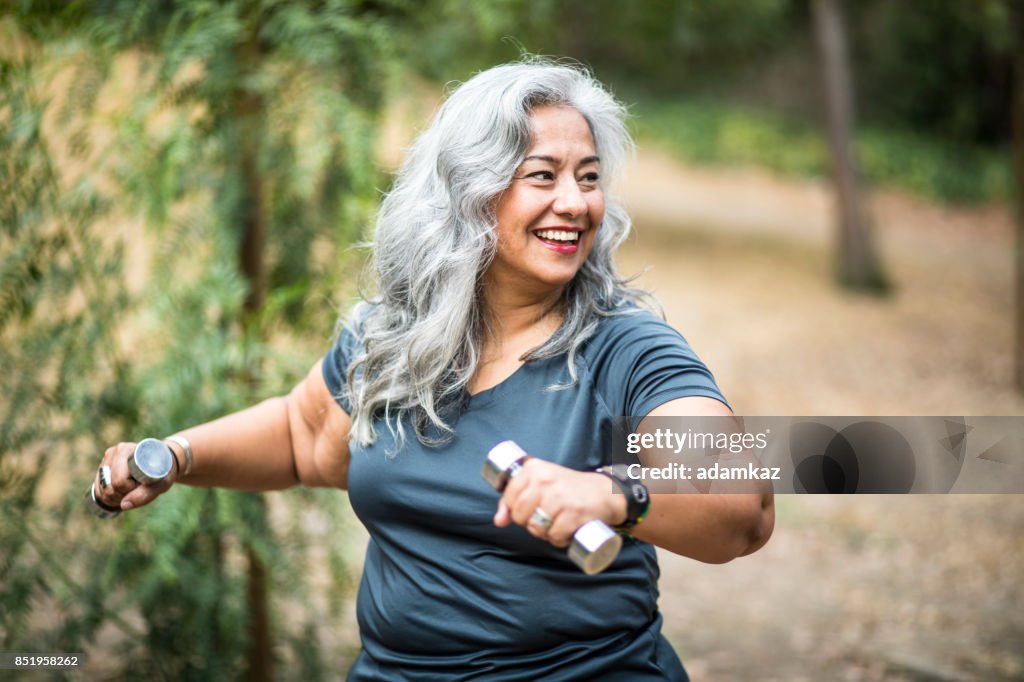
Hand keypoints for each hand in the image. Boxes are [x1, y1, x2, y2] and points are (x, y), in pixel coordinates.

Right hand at [93, 442, 176, 511]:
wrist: (162, 460)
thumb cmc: (163, 471)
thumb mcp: (161, 484)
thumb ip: (145, 495)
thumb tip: (123, 505)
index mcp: (128, 451)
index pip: (119, 480)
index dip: (129, 489)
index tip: (141, 486)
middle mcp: (114, 452)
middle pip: (109, 486)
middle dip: (122, 495)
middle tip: (137, 489)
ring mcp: (107, 460)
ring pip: (102, 489)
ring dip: (115, 497)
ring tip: (131, 490)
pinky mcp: (103, 468)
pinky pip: (98, 489)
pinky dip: (107, 496)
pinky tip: (120, 493)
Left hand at [493, 457, 626, 547]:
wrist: (603, 492)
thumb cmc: (568, 489)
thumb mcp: (540, 484)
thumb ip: (515, 498)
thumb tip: (498, 521)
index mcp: (534, 469)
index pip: (508, 497)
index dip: (514, 509)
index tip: (528, 508)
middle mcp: (544, 480)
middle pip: (519, 515)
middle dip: (529, 523)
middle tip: (544, 518)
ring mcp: (559, 496)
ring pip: (536, 528)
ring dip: (545, 533)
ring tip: (555, 524)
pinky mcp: (573, 512)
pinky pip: (554, 536)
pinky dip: (559, 540)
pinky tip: (566, 531)